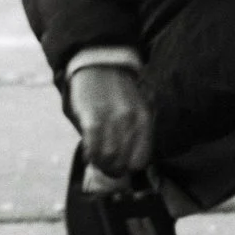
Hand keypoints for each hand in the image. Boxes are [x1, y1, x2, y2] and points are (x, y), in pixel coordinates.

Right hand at [69, 63, 154, 177]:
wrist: (99, 66)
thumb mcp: (138, 108)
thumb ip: (138, 133)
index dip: (130, 167)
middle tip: (107, 167)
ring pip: (109, 158)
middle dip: (115, 169)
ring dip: (101, 164)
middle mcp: (132, 120)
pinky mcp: (93, 117)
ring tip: (96, 160)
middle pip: (125, 162)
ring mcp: (112, 119)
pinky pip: (93, 146)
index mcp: (145, 119)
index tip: (122, 166)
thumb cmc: (118, 92)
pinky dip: (90, 154)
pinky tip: (88, 152)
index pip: (142, 159)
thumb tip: (132, 162)